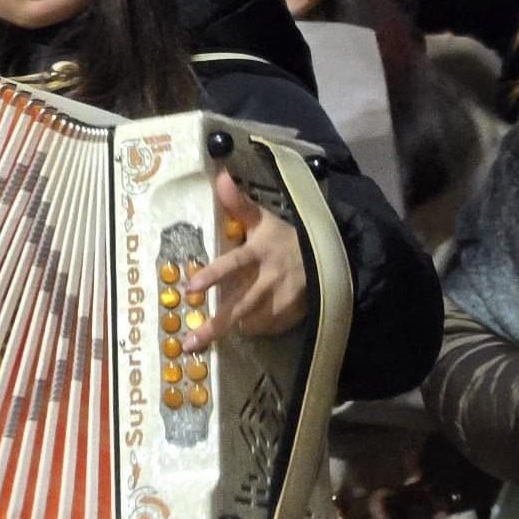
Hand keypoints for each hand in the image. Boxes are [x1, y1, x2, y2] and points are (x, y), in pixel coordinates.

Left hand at [182, 170, 309, 349]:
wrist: (327, 257)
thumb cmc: (288, 237)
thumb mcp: (265, 219)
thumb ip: (240, 204)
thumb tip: (219, 176)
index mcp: (260, 252)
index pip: (235, 263)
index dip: (215, 274)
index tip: (192, 287)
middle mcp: (271, 277)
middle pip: (240, 304)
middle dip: (215, 325)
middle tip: (190, 342)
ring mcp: (284, 299)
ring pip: (253, 321)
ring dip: (235, 326)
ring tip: (216, 332)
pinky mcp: (294, 314)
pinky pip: (269, 327)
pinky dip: (257, 327)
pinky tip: (251, 323)